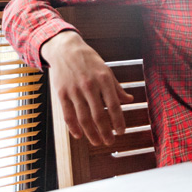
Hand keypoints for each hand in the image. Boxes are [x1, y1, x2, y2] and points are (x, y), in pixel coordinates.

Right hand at [41, 30, 133, 145]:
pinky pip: (68, 114)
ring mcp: (74, 91)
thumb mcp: (106, 71)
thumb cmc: (89, 61)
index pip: (114, 105)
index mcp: (104, 80)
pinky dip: (74, 127)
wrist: (65, 49)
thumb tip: (129, 100)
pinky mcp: (61, 94)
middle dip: (105, 131)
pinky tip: (79, 135)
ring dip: (91, 133)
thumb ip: (117, 88)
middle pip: (98, 115)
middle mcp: (89, 86)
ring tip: (97, 142)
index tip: (121, 132)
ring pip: (83, 118)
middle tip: (110, 142)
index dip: (118, 121)